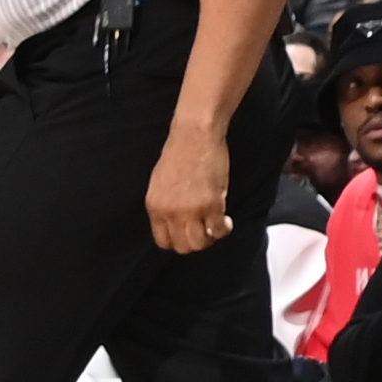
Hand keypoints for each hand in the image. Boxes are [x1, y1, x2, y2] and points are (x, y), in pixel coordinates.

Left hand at [144, 124, 230, 253]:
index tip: (189, 234)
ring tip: (217, 226)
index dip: (179, 241)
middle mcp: (170, 212)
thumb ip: (166, 204)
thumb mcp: (161, 183)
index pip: (163, 241)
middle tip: (206, 231)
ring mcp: (190, 210)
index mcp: (155, 207)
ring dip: (210, 238)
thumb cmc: (180, 152)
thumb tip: (176, 220)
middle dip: (196, 242)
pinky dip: (224, 229)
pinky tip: (227, 221)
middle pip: (183, 246)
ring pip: (200, 243)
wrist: (194, 135)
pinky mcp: (211, 204)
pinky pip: (218, 230)